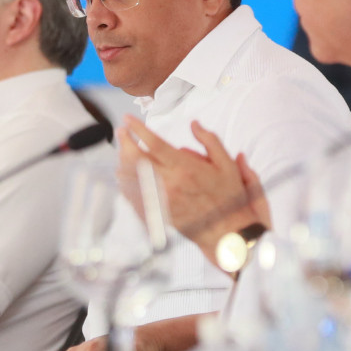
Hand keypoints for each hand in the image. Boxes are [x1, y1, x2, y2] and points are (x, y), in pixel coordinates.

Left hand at [119, 116, 268, 250]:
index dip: (138, 130)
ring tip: (123, 150)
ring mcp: (161, 200)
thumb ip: (209, 141)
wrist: (227, 230)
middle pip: (136, 159)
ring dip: (123, 161)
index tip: (128, 120)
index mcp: (186, 169)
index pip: (154, 144)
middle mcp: (170, 184)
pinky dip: (126, 184)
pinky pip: (134, 197)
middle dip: (125, 142)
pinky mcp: (158, 212)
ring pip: (132, 177)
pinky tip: (124, 175)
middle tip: (122, 132)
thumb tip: (194, 125)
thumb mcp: (227, 164)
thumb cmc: (228, 197)